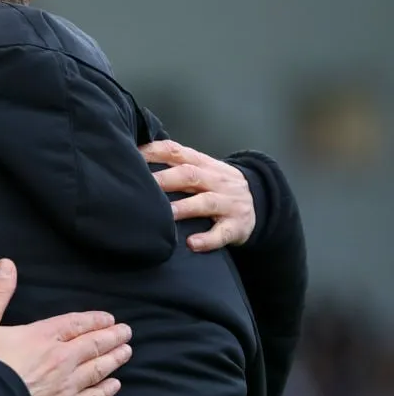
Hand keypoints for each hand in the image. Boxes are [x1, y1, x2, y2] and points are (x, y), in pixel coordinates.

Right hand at [0, 259, 131, 395]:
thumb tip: (7, 264)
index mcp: (42, 335)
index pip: (76, 323)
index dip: (94, 320)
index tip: (109, 319)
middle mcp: (61, 358)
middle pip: (94, 345)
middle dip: (112, 337)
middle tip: (127, 332)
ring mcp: (66, 386)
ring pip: (98, 369)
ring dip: (115, 359)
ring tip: (127, 352)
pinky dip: (106, 391)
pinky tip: (115, 386)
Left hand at [139, 140, 254, 251]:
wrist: (262, 202)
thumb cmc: (218, 186)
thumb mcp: (203, 169)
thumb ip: (177, 163)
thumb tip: (139, 159)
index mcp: (204, 164)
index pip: (177, 151)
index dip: (155, 152)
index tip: (133, 155)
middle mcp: (217, 180)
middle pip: (190, 175)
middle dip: (165, 179)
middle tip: (142, 186)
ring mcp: (228, 203)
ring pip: (206, 202)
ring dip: (184, 207)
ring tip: (166, 214)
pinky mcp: (236, 226)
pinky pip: (222, 233)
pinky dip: (207, 239)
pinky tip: (192, 244)